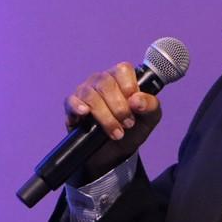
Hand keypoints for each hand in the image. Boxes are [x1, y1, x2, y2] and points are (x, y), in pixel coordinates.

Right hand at [64, 62, 161, 179]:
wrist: (116, 152)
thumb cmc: (133, 129)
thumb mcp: (149, 118)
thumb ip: (150, 105)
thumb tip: (136, 100)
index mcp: (121, 77)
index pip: (123, 69)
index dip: (129, 87)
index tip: (135, 106)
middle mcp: (102, 80)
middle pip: (106, 83)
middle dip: (119, 108)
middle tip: (128, 124)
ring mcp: (85, 91)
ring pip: (90, 95)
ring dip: (105, 116)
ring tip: (116, 133)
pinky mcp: (72, 106)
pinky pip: (71, 101)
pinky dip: (77, 107)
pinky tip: (85, 114)